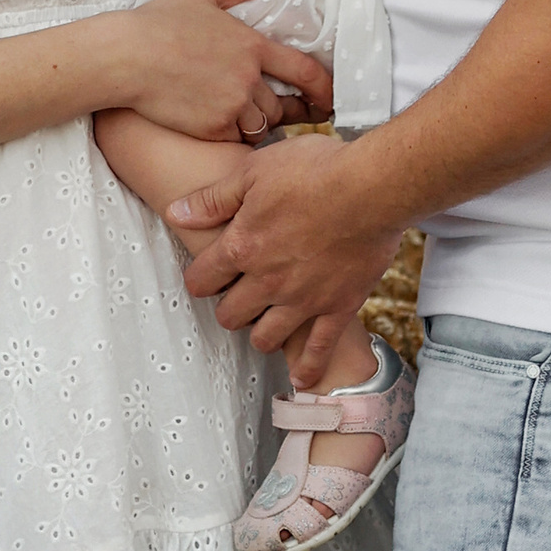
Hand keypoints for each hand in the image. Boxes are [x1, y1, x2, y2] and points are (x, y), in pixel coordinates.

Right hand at [114, 0, 332, 140]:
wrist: (124, 57)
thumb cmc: (157, 23)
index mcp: (252, 46)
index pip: (305, 71)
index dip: (324, 88)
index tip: (329, 100)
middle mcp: (248, 78)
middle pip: (279, 106)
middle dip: (276, 109)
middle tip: (265, 108)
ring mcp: (232, 106)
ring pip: (259, 126)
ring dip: (254, 124)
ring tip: (236, 115)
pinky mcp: (212, 128)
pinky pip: (234, 139)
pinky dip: (230, 135)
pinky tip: (213, 124)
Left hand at [167, 131, 402, 352]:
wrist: (373, 188)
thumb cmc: (315, 171)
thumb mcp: (253, 172)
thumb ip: (213, 199)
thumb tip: (176, 213)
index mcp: (242, 246)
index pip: (202, 280)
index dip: (200, 280)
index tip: (206, 277)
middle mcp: (267, 281)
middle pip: (230, 315)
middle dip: (228, 307)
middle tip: (237, 297)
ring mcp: (303, 299)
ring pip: (266, 338)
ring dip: (259, 334)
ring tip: (264, 323)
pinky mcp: (338, 307)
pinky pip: (318, 349)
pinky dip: (308, 367)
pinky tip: (302, 379)